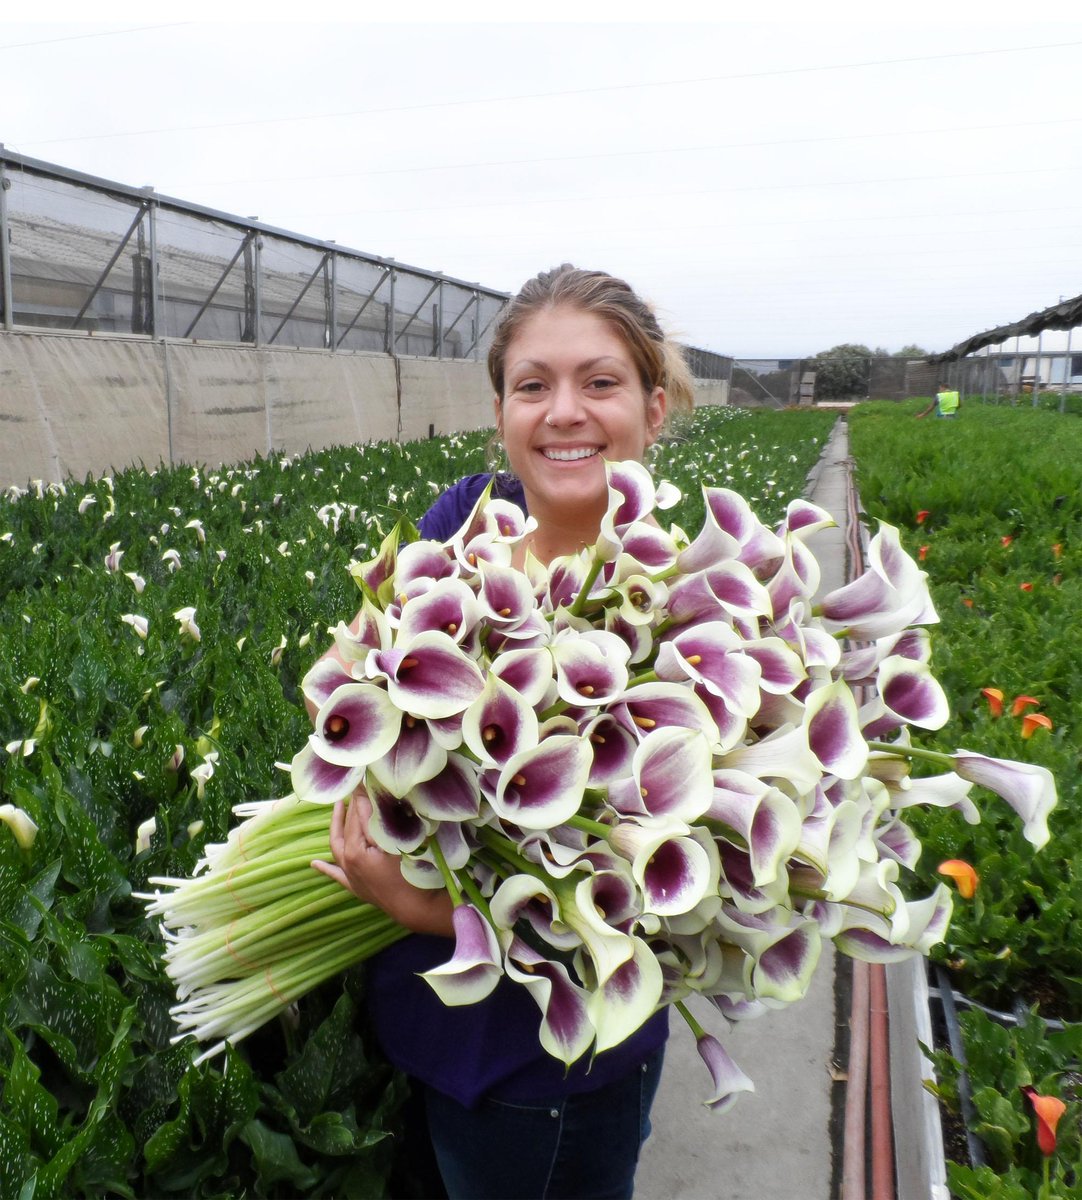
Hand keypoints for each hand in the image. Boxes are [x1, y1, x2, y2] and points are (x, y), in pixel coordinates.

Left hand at [312, 790, 453, 935]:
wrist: (416, 908)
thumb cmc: (409, 872)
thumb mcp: (393, 842)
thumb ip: (375, 820)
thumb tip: (363, 794)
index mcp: (354, 850)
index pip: (355, 815)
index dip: (359, 795)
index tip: (361, 777)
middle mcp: (347, 863)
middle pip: (345, 828)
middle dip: (349, 807)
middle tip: (354, 786)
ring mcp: (350, 876)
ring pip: (337, 847)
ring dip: (337, 827)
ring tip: (338, 808)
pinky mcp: (356, 888)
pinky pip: (336, 875)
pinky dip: (326, 868)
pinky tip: (314, 864)